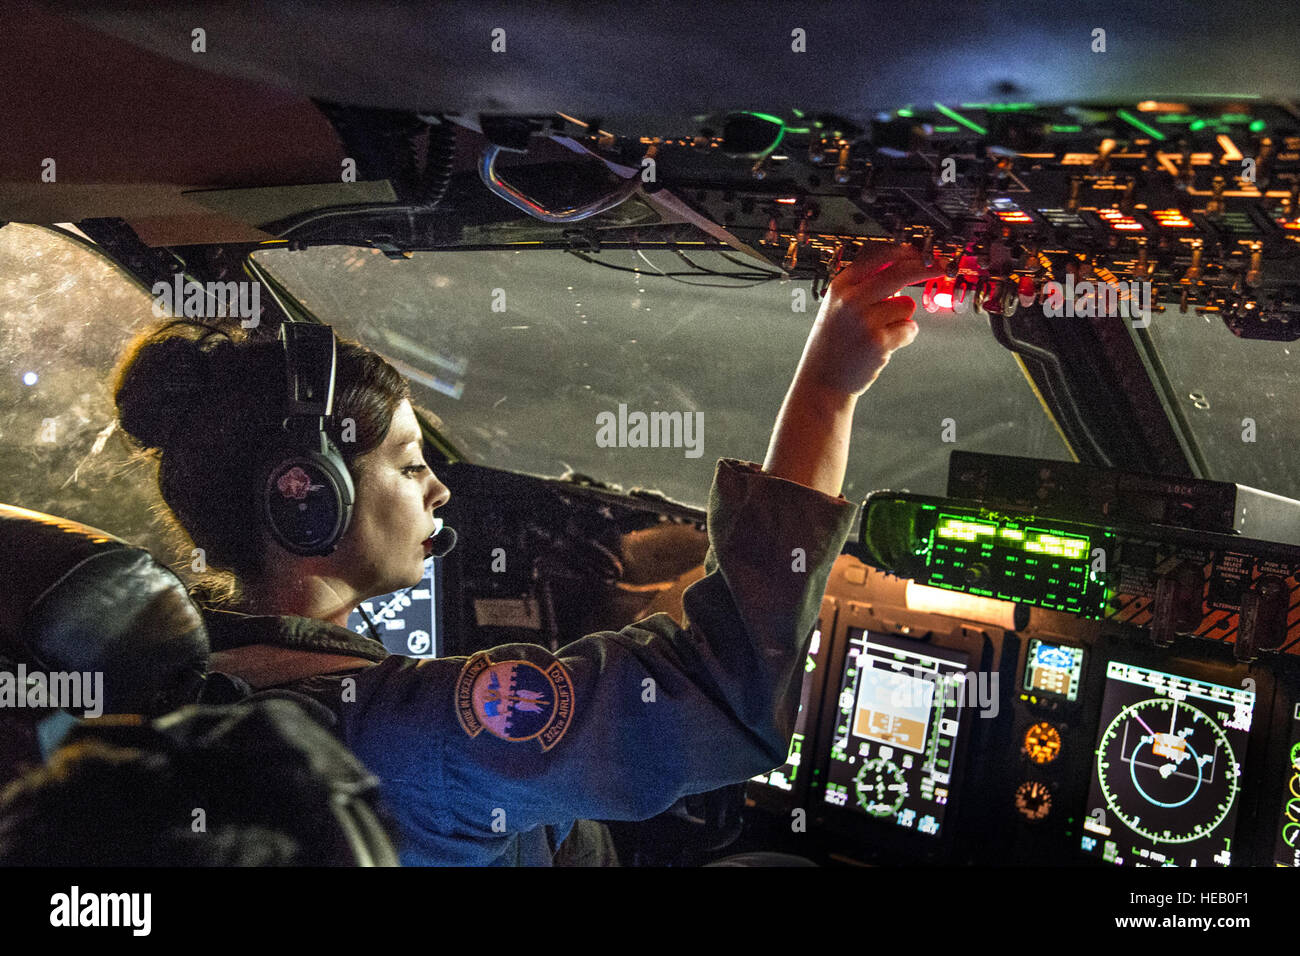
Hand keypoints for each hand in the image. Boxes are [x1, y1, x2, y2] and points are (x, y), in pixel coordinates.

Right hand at [793, 242, 947, 396]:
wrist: (822, 379)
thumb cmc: (834, 342)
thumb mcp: (838, 305)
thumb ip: (864, 284)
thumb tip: (902, 264)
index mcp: (840, 286)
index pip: (877, 255)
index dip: (904, 251)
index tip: (920, 252)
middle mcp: (851, 300)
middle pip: (900, 272)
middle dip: (926, 267)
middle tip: (942, 266)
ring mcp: (865, 320)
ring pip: (907, 305)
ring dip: (903, 317)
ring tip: (881, 332)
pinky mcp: (879, 341)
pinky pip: (909, 328)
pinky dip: (904, 336)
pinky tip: (883, 345)